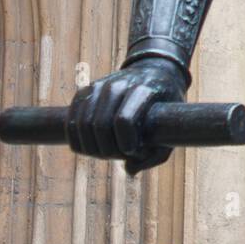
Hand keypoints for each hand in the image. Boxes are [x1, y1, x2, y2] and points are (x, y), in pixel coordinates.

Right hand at [67, 57, 189, 173]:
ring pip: (82, 125)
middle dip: (107, 150)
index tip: (132, 152)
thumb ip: (156, 155)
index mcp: (143, 90)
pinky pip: (71, 122)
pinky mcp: (85, 91)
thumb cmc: (162, 107)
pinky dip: (77, 141)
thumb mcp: (173, 128)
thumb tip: (129, 170)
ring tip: (106, 153)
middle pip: (100, 125)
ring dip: (92, 148)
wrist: (152, 73)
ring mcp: (99, 86)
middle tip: (118, 155)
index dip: (125, 144)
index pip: (124, 120)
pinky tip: (90, 147)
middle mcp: (118, 85)